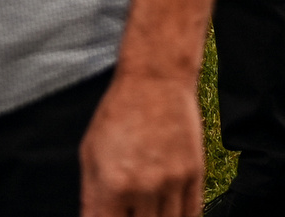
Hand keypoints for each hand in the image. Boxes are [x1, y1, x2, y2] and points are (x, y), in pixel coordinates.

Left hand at [82, 67, 203, 216]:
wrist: (156, 80)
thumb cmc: (119, 112)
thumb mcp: (90, 155)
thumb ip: (91, 197)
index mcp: (113, 185)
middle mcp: (145, 187)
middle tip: (130, 211)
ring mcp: (173, 181)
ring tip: (148, 212)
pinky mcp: (194, 172)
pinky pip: (192, 213)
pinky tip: (170, 212)